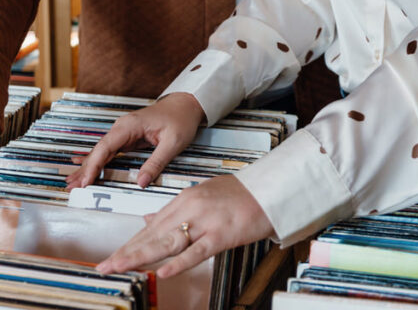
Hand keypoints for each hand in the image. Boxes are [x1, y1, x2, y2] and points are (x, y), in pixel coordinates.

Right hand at [66, 92, 204, 189]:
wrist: (187, 104)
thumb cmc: (181, 118)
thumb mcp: (173, 142)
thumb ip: (156, 162)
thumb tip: (141, 182)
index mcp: (130, 125)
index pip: (106, 147)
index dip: (93, 165)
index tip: (86, 181)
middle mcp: (123, 128)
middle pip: (99, 150)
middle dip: (85, 169)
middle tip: (71, 188)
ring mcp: (124, 133)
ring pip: (102, 152)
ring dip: (88, 168)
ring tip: (73, 184)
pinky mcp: (128, 138)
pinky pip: (110, 153)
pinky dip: (98, 164)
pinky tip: (87, 173)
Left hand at [96, 175, 273, 277]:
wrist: (268, 190)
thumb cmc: (237, 195)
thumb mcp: (201, 196)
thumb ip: (173, 210)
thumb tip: (146, 219)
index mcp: (184, 199)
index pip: (150, 226)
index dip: (130, 243)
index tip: (112, 256)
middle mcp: (190, 208)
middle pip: (153, 234)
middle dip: (127, 252)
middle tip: (105, 266)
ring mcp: (205, 221)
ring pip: (167, 242)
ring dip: (141, 256)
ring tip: (120, 267)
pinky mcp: (220, 235)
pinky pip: (196, 251)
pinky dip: (178, 262)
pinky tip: (161, 271)